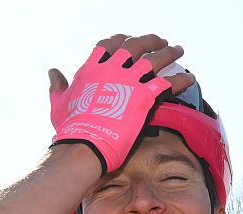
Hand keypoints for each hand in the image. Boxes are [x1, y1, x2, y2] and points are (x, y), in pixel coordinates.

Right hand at [49, 34, 195, 173]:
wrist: (85, 144)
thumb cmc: (71, 129)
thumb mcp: (59, 102)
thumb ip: (58, 86)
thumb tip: (53, 73)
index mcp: (92, 68)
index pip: (108, 45)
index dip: (119, 40)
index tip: (128, 39)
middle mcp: (112, 68)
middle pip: (135, 45)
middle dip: (149, 40)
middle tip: (160, 40)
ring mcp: (130, 80)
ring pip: (155, 59)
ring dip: (169, 52)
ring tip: (178, 49)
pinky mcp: (145, 96)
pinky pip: (169, 82)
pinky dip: (181, 79)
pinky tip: (190, 78)